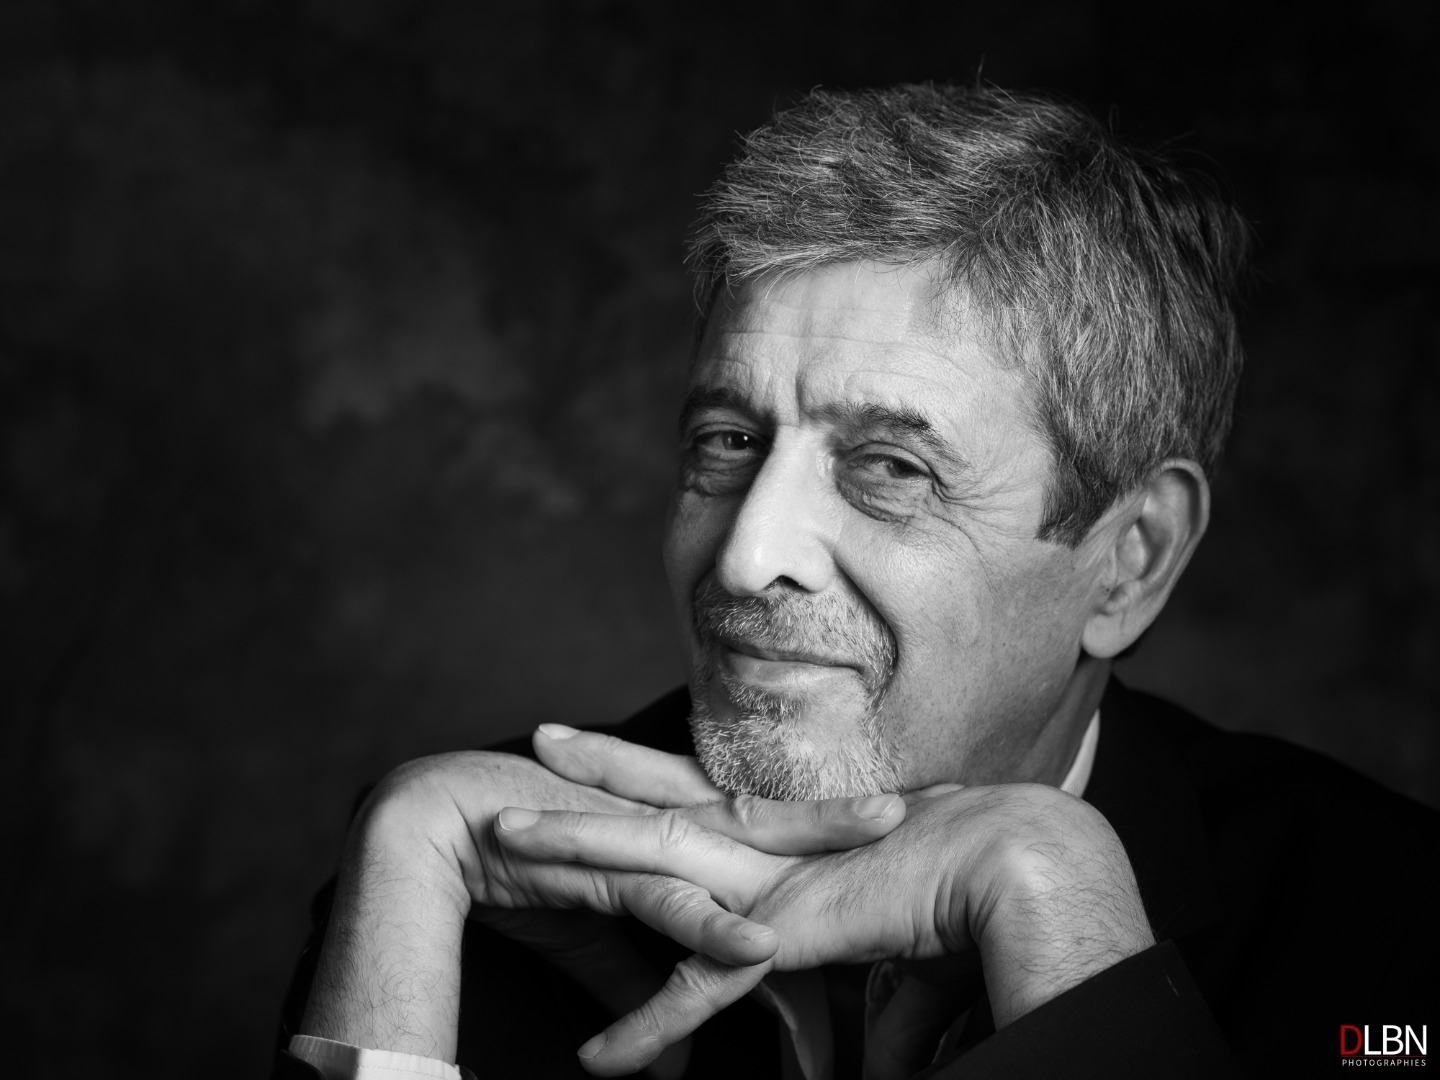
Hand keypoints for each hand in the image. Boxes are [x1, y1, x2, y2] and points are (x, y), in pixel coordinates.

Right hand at [298, 729, 907, 1066]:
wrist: (441, 826)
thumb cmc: (526, 869)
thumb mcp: (599, 933)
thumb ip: (643, 980)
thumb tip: (675, 1047)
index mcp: (675, 829)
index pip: (767, 822)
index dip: (829, 822)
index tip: (898, 814)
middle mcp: (670, 824)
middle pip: (778, 815)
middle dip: (852, 809)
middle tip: (938, 796)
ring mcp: (641, 841)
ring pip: (741, 838)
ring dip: (813, 838)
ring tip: (890, 831)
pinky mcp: (600, 871)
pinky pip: (665, 905)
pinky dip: (712, 928)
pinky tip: (763, 945)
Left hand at [499, 738, 1154, 1076]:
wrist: (1015, 867)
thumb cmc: (970, 886)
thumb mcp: (895, 938)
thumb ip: (865, 992)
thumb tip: (873, 1063)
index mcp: (792, 833)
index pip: (709, 788)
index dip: (661, 766)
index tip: (621, 750)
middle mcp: (768, 843)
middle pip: (662, 792)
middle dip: (599, 768)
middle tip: (542, 739)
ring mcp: (765, 880)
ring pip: (647, 854)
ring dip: (572, 844)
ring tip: (504, 833)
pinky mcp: (779, 933)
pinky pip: (698, 991)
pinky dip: (647, 1030)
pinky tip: (594, 1063)